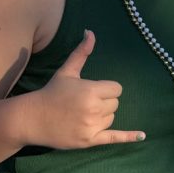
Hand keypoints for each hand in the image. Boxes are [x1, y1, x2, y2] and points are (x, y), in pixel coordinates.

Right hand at [30, 30, 144, 147]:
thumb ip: (81, 53)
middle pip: (115, 104)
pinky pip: (114, 138)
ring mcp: (91, 126)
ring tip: (82, 114)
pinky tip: (142, 136)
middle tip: (84, 103)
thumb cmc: (51, 92)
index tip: (93, 91)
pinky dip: (129, 137)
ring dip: (102, 116)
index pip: (117, 89)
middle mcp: (93, 109)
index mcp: (90, 90)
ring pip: (112, 118)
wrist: (32, 118)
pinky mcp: (89, 140)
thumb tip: (91, 32)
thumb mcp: (67, 71)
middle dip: (103, 102)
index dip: (107, 89)